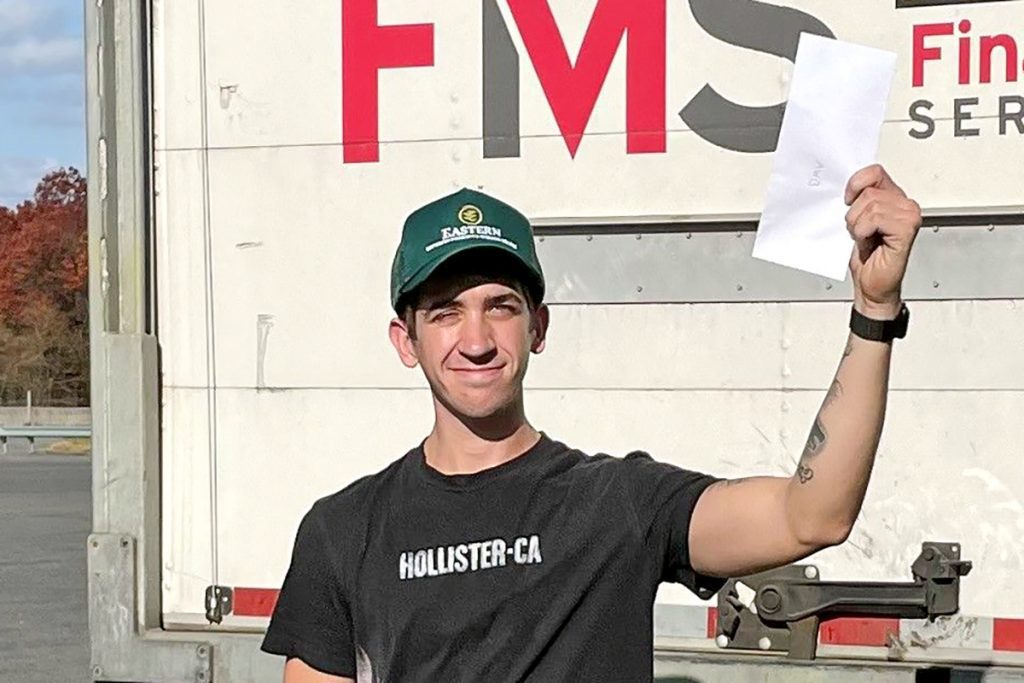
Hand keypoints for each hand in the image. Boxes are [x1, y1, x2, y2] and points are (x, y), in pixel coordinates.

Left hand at [844, 164, 921, 318]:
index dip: (855, 185)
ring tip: (866, 239)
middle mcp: (905, 204)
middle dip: (854, 214)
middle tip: (860, 232)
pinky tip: (870, 242)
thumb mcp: (855, 221)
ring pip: (870, 204)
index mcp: (893, 197)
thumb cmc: (866, 256)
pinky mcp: (907, 229)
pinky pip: (875, 218)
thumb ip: (857, 200)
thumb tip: (845, 186)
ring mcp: (909, 215)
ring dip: (857, 225)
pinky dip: (864, 231)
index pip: (874, 172)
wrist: (870, 285)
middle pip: (868, 190)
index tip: (847, 201)